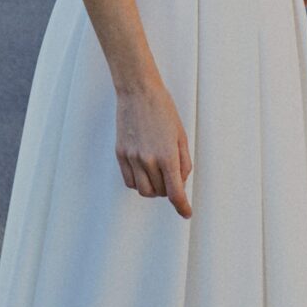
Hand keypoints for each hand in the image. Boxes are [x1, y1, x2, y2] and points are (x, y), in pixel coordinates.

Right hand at [115, 82, 192, 217]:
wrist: (139, 92)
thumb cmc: (163, 111)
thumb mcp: (181, 136)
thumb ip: (183, 162)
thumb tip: (180, 183)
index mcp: (167, 155)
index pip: (175, 192)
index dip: (182, 206)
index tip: (186, 213)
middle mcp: (148, 160)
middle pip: (160, 192)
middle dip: (169, 189)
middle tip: (172, 175)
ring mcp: (132, 158)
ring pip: (144, 191)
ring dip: (154, 188)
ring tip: (158, 173)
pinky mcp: (120, 154)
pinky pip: (129, 181)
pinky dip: (139, 182)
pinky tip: (144, 171)